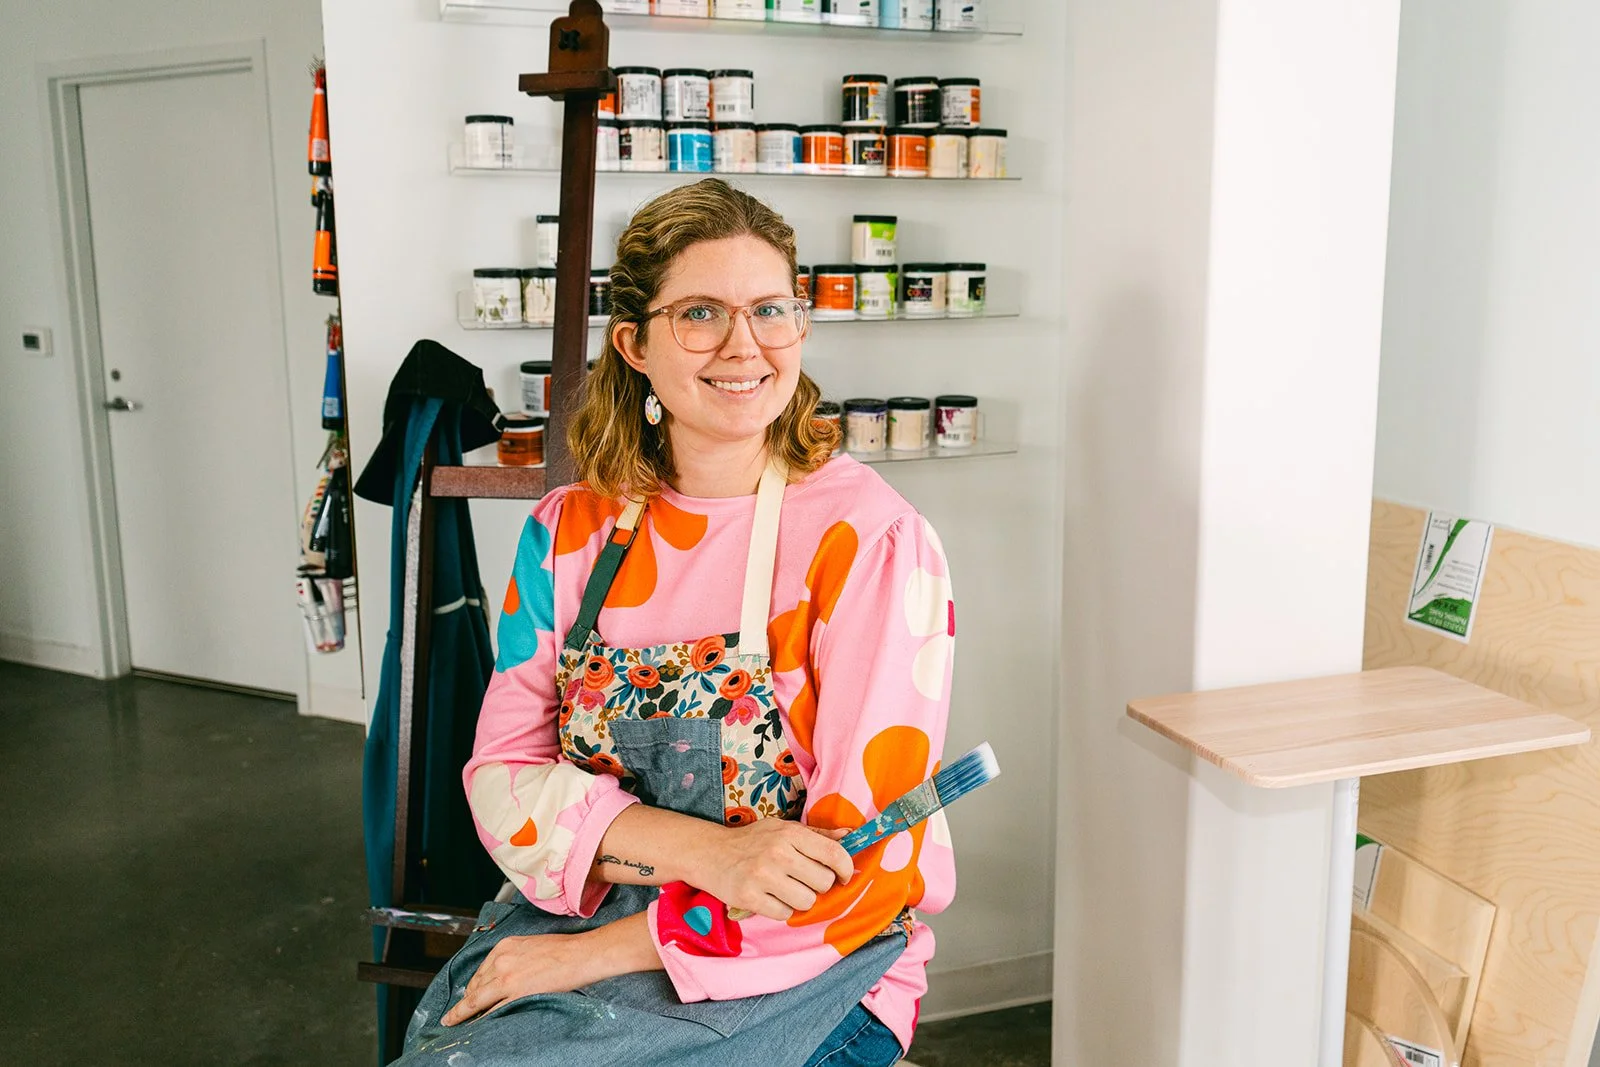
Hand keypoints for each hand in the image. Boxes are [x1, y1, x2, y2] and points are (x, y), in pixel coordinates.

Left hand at [441, 933, 596, 1025]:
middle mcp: (501, 960)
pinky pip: (492, 1010)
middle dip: (467, 1000)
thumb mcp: (531, 946)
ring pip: (477, 999)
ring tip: (454, 1021)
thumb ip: (515, 959)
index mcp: (504, 946)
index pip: (481, 971)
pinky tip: (474, 1024)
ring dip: (464, 1012)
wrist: (580, 955)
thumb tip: (508, 975)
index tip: (467, 994)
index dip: (473, 986)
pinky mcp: (515, 993)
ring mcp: (506, 978)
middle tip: (458, 1013)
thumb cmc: (564, 950)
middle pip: (476, 985)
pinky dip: (480, 1018)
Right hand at [695, 821, 854, 920]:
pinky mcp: (750, 897)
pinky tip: (770, 897)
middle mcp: (778, 853)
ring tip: (785, 889)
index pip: (834, 854)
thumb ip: (818, 835)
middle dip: (818, 885)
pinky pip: (784, 913)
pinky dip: (781, 909)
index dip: (845, 869)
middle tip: (803, 880)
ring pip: (807, 901)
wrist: (710, 853)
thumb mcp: (783, 829)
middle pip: (823, 882)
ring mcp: (763, 876)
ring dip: (801, 899)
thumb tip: (850, 835)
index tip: (842, 876)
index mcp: (791, 833)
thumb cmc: (753, 841)